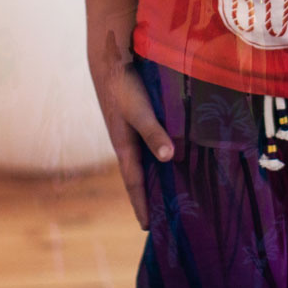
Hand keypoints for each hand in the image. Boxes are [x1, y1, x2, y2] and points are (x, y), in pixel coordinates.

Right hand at [90, 25, 173, 229]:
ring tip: (173, 192)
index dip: (141, 205)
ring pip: (147, 160)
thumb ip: (154, 132)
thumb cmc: (124, 86)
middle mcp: (128, 143)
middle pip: (141, 176)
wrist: (111, 59)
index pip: (134, 184)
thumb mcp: (139, 111)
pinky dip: (163, 154)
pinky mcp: (140, 118)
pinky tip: (176, 155)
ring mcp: (133, 131)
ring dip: (158, 176)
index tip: (147, 228)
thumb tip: (169, 158)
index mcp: (124, 147)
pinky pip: (153, 143)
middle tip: (163, 218)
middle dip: (150, 196)